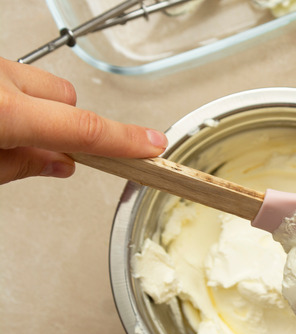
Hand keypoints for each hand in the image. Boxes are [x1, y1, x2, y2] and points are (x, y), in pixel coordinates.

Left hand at [0, 58, 166, 183]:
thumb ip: (19, 166)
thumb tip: (55, 163)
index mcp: (4, 112)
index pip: (83, 129)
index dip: (124, 139)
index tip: (152, 144)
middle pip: (65, 97)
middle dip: (64, 124)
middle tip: (42, 152)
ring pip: (39, 82)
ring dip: (36, 108)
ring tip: (7, 132)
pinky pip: (14, 76)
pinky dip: (12, 97)